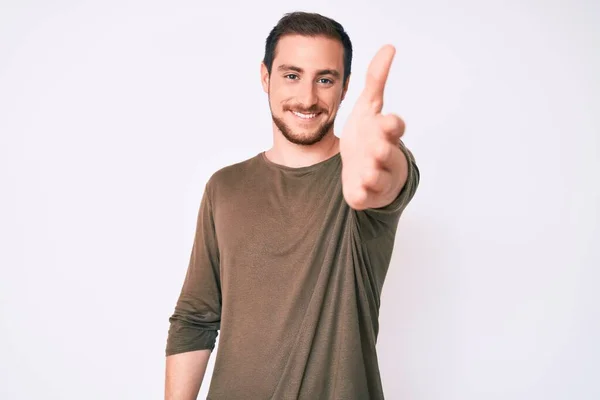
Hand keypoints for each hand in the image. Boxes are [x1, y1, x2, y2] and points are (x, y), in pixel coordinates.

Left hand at [340, 44, 407, 210]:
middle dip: (382, 150)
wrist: (363, 170)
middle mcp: (384, 155)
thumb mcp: (369, 107)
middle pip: (386, 152)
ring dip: (373, 174)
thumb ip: (376, 80)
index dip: (392, 125)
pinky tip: (357, 192)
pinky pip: (364, 196)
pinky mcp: (364, 194)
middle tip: (377, 149)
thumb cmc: (368, 136)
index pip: (394, 127)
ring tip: (367, 172)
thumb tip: (389, 47)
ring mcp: (376, 176)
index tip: (389, 122)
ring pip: (378, 177)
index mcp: (386, 134)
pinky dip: (361, 195)